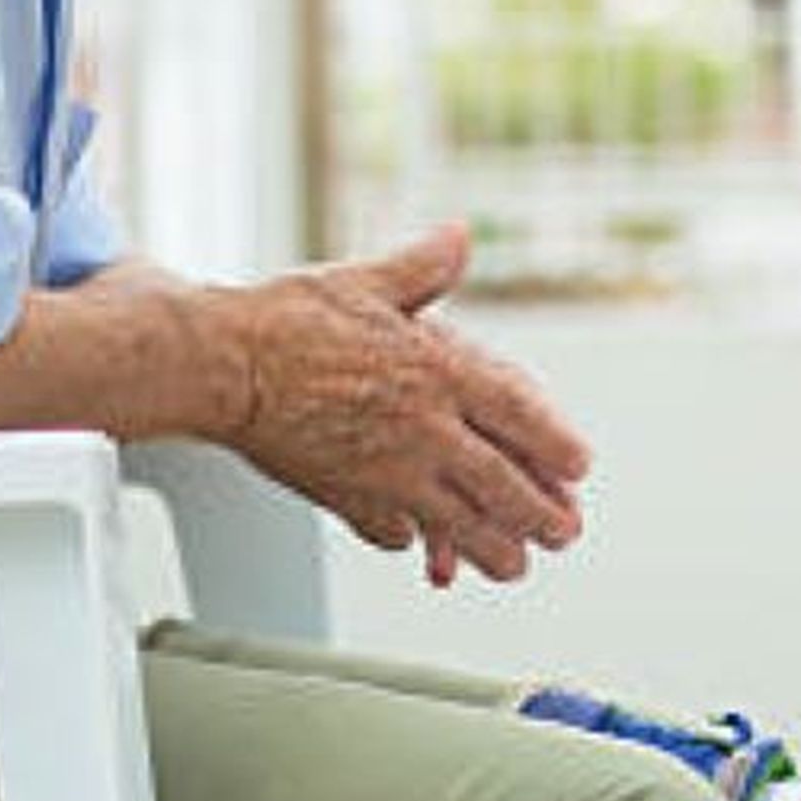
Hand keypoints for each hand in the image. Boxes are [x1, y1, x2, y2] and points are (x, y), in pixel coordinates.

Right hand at [208, 223, 590, 584]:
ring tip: (512, 564)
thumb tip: (458, 236)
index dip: (558, 447)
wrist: (221, 365)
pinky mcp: (346, 498)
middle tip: (563, 534)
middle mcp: (424, 431)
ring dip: (492, 549)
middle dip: (542, 517)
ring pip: (459, 526)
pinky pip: (392, 533)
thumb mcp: (367, 281)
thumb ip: (423, 267)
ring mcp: (387, 473)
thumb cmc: (288, 320)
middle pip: (503, 487)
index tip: (579, 466)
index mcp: (440, 374)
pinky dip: (412, 542)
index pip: (523, 417)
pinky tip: (419, 546)